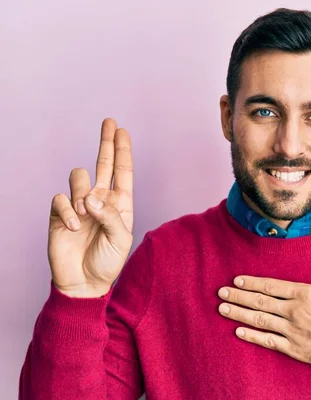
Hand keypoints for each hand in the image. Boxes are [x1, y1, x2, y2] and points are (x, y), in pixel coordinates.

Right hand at [48, 118, 133, 297]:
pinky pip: (60, 197)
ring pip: (78, 176)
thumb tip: (91, 197)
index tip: (122, 131)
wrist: (84, 282)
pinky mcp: (60, 212)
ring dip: (82, 192)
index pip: (122, 171)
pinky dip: (67, 211)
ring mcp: (80, 204)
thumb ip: (110, 215)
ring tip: (86, 215)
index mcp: (119, 203)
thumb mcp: (120, 239)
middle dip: (106, 142)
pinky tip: (72, 227)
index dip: (122, 150)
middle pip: (103, 163)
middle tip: (109, 121)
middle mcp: (100, 199)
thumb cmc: (107, 262)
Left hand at [217, 241, 310, 367]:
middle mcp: (294, 311)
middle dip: (238, 297)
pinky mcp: (294, 348)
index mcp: (304, 293)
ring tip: (223, 309)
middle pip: (260, 302)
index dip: (251, 283)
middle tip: (221, 293)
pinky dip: (252, 336)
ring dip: (239, 314)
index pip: (271, 286)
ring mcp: (292, 330)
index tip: (236, 281)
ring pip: (260, 320)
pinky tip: (239, 331)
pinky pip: (268, 341)